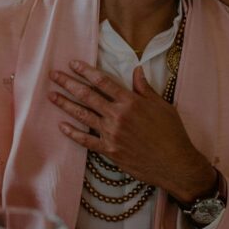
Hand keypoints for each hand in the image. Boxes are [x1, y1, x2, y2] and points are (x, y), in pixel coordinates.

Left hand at [48, 61, 216, 202]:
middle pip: (87, 96)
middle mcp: (118, 116)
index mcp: (131, 102)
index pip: (103, 82)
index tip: (72, 64)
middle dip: (68, 84)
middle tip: (53, 75)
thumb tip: (137, 69)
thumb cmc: (172, 133)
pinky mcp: (110, 150)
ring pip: (83, 116)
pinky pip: (87, 141)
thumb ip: (145, 88)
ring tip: (51, 95)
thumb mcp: (162, 106)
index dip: (86, 71)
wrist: (177, 165)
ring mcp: (112, 134)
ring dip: (65, 104)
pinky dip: (73, 134)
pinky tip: (61, 126)